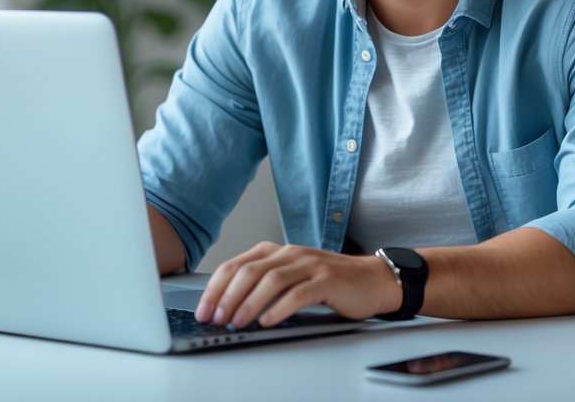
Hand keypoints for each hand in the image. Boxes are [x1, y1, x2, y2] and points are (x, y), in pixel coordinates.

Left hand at [194, 242, 400, 327]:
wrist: (371, 280)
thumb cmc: (329, 282)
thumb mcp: (291, 277)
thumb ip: (264, 285)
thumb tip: (228, 307)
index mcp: (276, 251)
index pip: (235, 265)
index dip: (216, 288)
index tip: (203, 308)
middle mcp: (290, 253)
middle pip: (249, 271)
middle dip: (227, 297)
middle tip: (216, 318)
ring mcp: (309, 264)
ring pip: (271, 280)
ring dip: (249, 303)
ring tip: (237, 322)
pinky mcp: (327, 280)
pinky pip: (298, 293)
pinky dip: (279, 308)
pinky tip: (268, 321)